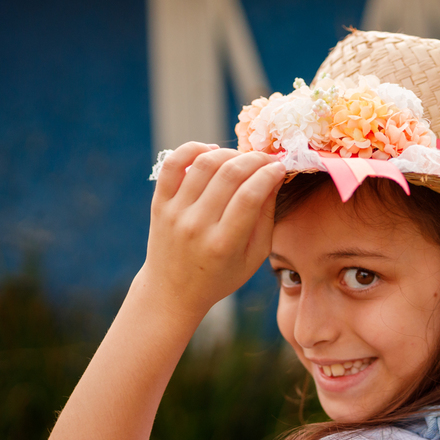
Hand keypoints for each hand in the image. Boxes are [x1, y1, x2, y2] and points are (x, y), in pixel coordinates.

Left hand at [141, 142, 286, 323]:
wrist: (173, 291)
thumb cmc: (221, 275)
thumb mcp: (254, 257)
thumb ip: (266, 217)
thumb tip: (275, 176)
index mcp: (224, 244)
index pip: (250, 196)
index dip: (269, 174)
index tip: (280, 167)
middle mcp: (197, 226)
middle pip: (229, 175)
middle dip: (255, 159)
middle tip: (266, 159)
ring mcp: (175, 213)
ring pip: (204, 164)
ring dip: (229, 152)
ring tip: (241, 159)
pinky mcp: (159, 204)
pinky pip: (173, 164)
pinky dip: (193, 148)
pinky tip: (210, 151)